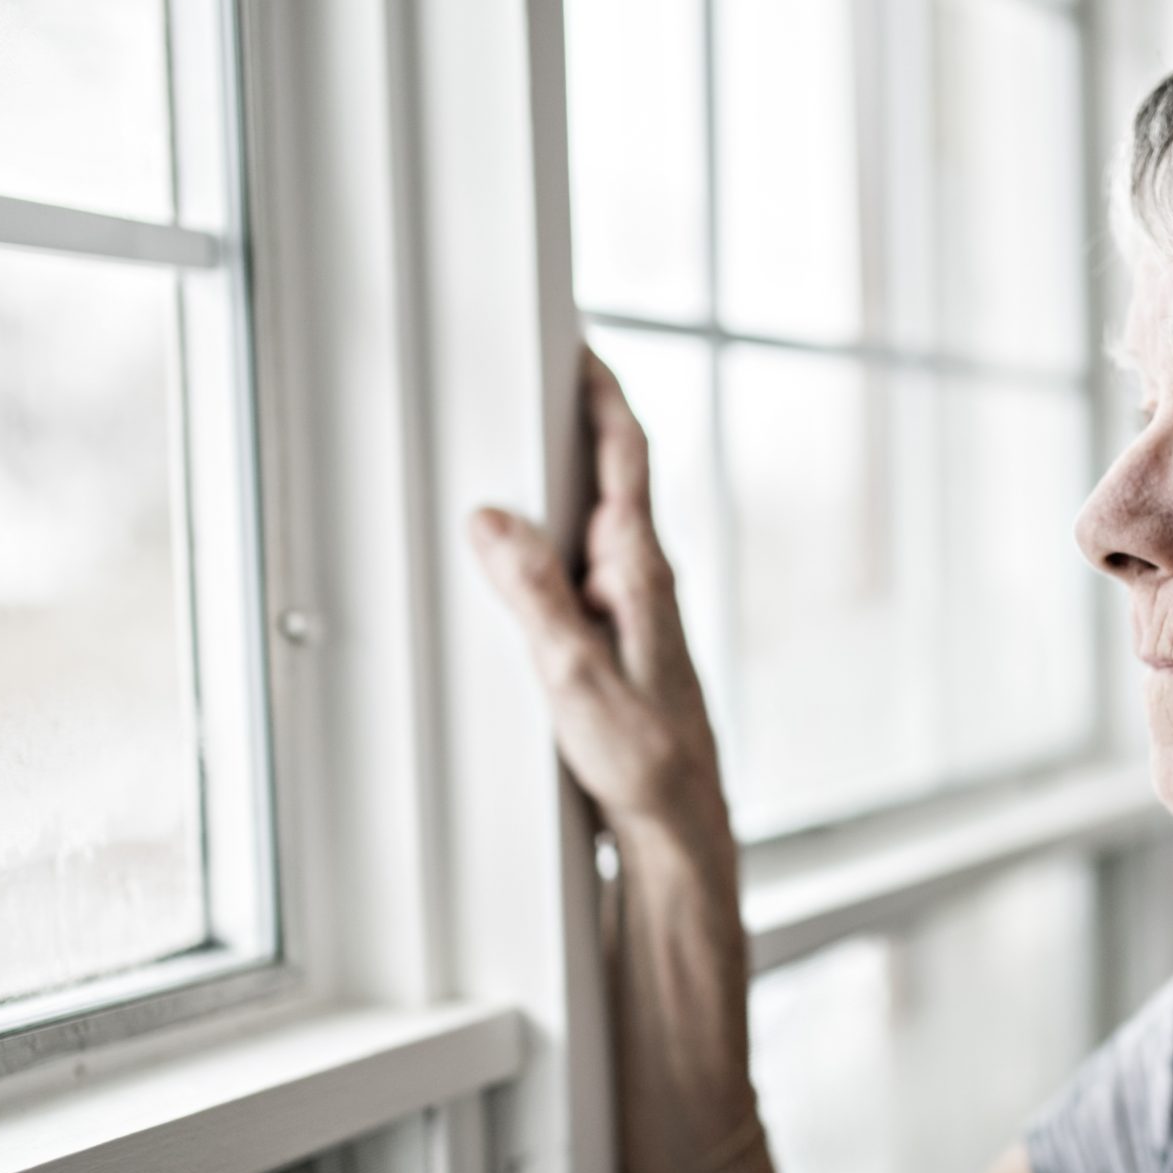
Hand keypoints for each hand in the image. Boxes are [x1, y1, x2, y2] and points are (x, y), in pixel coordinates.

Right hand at [467, 347, 726, 836]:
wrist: (678, 827)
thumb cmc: (646, 762)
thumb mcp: (574, 678)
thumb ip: (534, 596)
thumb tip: (494, 520)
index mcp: (641, 574)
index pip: (628, 458)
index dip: (603, 395)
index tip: (579, 345)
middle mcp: (643, 582)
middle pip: (609, 479)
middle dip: (572, 425)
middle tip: (533, 378)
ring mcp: (633, 611)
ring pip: (591, 527)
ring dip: (558, 488)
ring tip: (511, 453)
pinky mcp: (618, 642)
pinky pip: (580, 571)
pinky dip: (550, 546)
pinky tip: (519, 559)